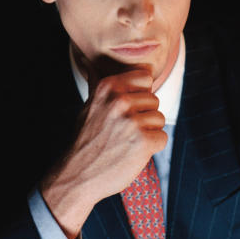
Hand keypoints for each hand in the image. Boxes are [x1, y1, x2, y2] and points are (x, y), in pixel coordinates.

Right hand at [40, 67, 166, 238]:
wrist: (78, 175)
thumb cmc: (85, 141)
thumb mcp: (88, 107)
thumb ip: (97, 84)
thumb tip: (89, 63)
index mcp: (108, 87)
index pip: (144, 77)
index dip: (138, 96)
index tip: (125, 110)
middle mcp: (119, 100)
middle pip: (153, 100)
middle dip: (143, 117)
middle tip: (122, 132)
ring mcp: (132, 121)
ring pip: (159, 119)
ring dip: (148, 133)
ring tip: (126, 142)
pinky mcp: (143, 142)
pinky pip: (162, 138)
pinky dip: (151, 148)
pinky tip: (133, 153)